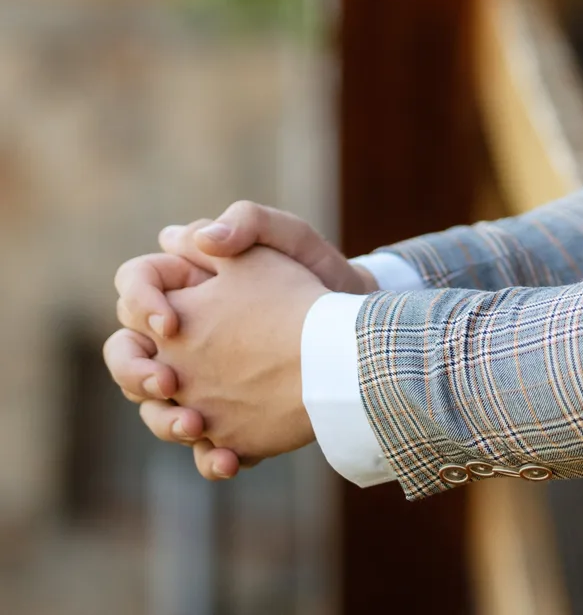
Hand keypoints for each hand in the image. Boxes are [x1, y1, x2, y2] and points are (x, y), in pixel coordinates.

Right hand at [105, 204, 374, 479]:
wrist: (354, 333)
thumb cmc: (317, 273)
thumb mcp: (288, 238)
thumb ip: (245, 222)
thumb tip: (199, 237)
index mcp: (188, 286)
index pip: (133, 287)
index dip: (140, 303)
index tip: (171, 322)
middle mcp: (183, 337)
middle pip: (127, 357)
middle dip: (135, 373)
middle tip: (169, 383)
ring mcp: (200, 384)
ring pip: (156, 411)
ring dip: (166, 423)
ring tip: (197, 426)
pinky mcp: (226, 421)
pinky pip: (202, 448)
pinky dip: (210, 459)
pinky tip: (229, 461)